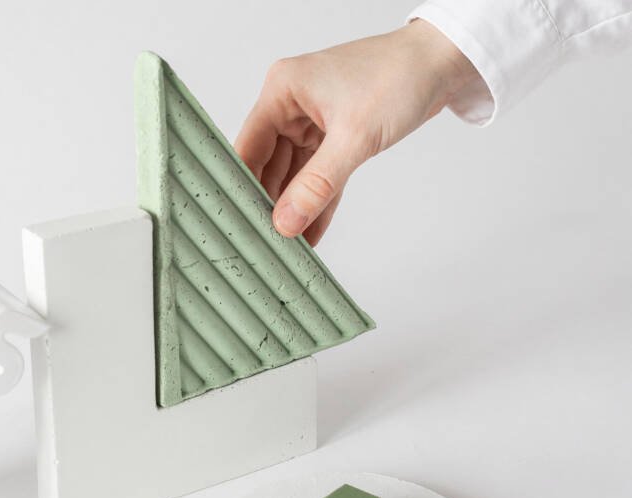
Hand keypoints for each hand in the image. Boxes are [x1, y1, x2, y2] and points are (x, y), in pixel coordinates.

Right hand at [235, 19, 479, 244]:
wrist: (444, 63)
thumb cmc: (400, 77)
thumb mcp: (355, 136)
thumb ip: (318, 184)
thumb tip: (286, 220)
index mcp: (283, 90)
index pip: (248, 146)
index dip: (243, 185)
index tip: (243, 221)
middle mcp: (292, 104)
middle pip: (268, 164)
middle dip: (271, 203)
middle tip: (268, 241)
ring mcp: (312, 121)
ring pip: (294, 174)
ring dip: (295, 207)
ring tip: (289, 244)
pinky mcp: (334, 136)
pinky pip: (319, 176)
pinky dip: (317, 201)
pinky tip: (311, 232)